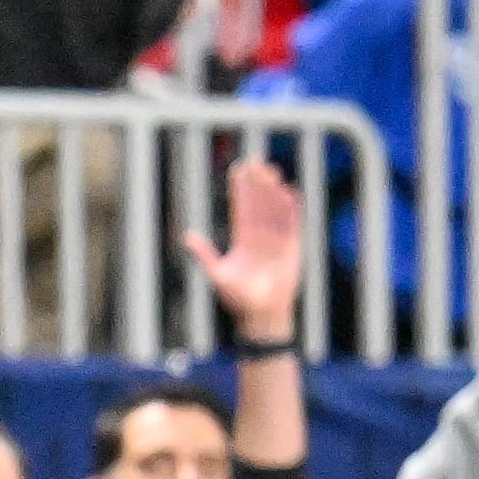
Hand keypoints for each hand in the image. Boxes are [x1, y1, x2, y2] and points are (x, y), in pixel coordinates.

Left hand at [182, 157, 304, 344]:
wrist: (262, 316)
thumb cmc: (239, 300)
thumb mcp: (217, 275)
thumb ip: (204, 254)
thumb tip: (187, 236)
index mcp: (242, 240)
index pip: (242, 208)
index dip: (241, 190)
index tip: (239, 170)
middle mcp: (260, 237)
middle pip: (259, 204)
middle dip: (258, 184)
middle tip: (255, 162)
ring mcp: (277, 240)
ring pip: (275, 209)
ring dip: (273, 191)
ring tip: (271, 172)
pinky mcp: (292, 248)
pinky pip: (292, 224)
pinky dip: (290, 209)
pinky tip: (288, 192)